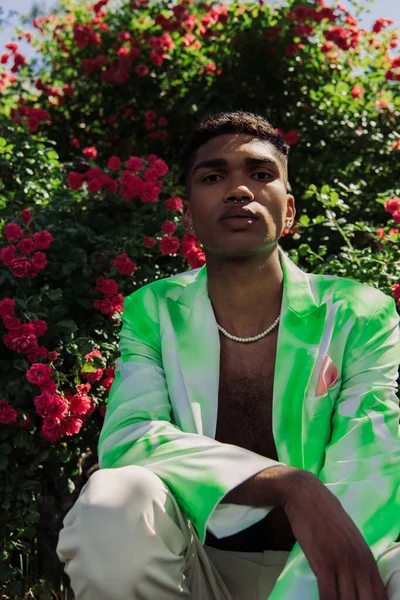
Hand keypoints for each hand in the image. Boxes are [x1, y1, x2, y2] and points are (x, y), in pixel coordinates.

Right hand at [282, 471, 386, 599]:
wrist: (307, 496)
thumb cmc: (325, 515)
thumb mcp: (350, 538)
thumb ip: (357, 560)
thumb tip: (359, 581)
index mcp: (368, 558)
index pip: (380, 596)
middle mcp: (359, 563)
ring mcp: (342, 564)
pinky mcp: (324, 563)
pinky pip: (328, 596)